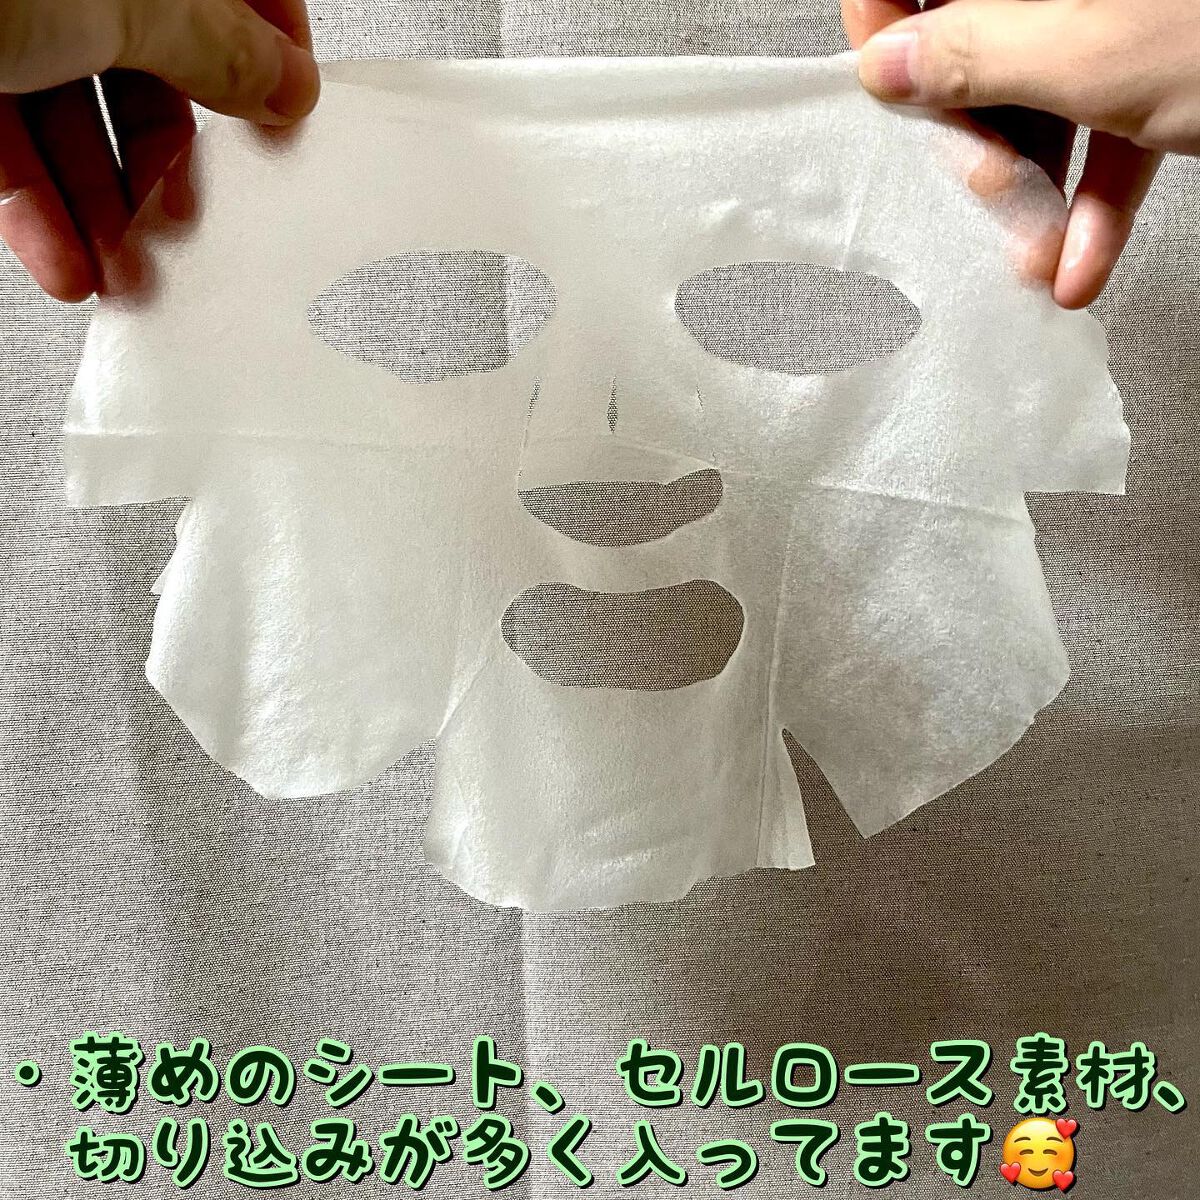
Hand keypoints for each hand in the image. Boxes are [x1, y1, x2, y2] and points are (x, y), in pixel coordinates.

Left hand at [0, 0, 318, 301]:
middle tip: (199, 227)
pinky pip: (11, 160)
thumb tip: (288, 86)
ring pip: (79, 134)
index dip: (268, 59)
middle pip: (152, 81)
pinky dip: (43, 223)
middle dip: (175, 175)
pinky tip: (71, 268)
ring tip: (135, 276)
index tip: (288, 124)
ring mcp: (13, 27)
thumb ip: (215, 46)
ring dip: (111, 222)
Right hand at [842, 0, 1196, 308]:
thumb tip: (886, 65)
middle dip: (973, 146)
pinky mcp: (1157, 77)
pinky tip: (1077, 265)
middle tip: (980, 191)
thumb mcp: (1087, 47)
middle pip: (974, 58)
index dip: (885, 35)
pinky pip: (1103, 139)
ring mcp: (1111, 28)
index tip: (883, 101)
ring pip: (1039, 109)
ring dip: (1030, 197)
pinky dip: (1089, 205)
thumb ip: (977, 53)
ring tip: (1032, 257)